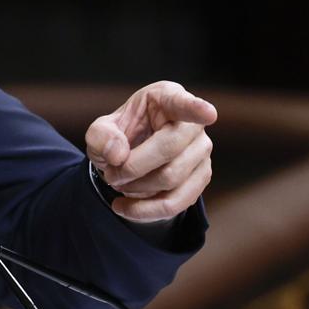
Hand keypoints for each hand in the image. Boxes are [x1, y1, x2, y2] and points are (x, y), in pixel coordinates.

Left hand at [85, 81, 216, 222]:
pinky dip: (146, 210)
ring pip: (172, 177)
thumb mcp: (100, 131)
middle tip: (110, 174)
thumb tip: (118, 154)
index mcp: (167, 98)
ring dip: (137, 187)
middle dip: (133, 166)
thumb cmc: (118, 136)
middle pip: (170, 148)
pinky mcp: (201, 177)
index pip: (183, 103)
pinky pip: (177, 202)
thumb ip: (100, 136)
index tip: (208, 113)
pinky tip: (123, 207)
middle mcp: (192, 123)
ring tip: (117, 184)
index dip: (195, 108)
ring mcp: (202, 151)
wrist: (128, 159)